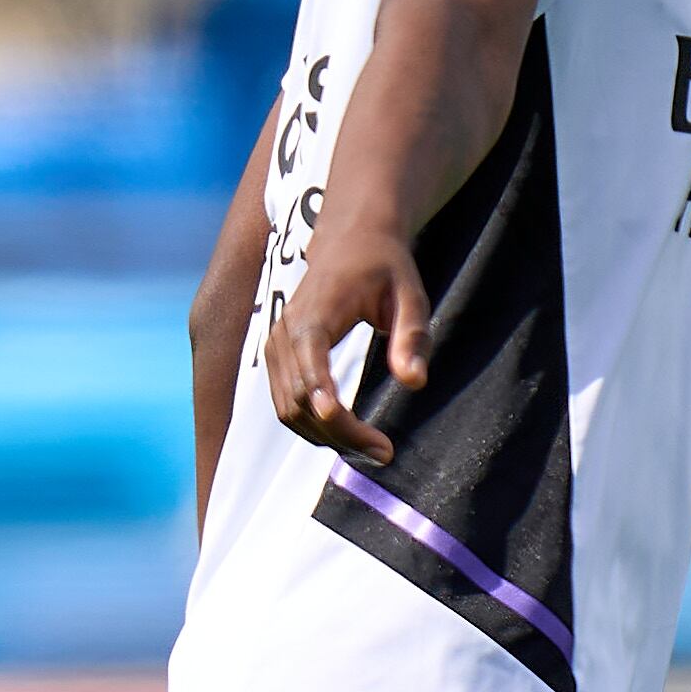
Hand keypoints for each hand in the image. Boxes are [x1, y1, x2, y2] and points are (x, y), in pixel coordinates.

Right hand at [263, 221, 429, 465]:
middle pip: (299, 400)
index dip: (330, 410)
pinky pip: (286, 402)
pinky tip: (348, 434)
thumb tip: (414, 382)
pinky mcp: (278, 355)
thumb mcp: (410, 295)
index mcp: (315, 314)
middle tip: (384, 452)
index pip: (311, 371)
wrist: (349, 239)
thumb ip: (412, 337)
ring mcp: (276, 344)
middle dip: (339, 434)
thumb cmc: (385, 266)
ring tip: (372, 448)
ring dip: (326, 437)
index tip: (361, 439)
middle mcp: (286, 332)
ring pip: (288, 409)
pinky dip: (313, 426)